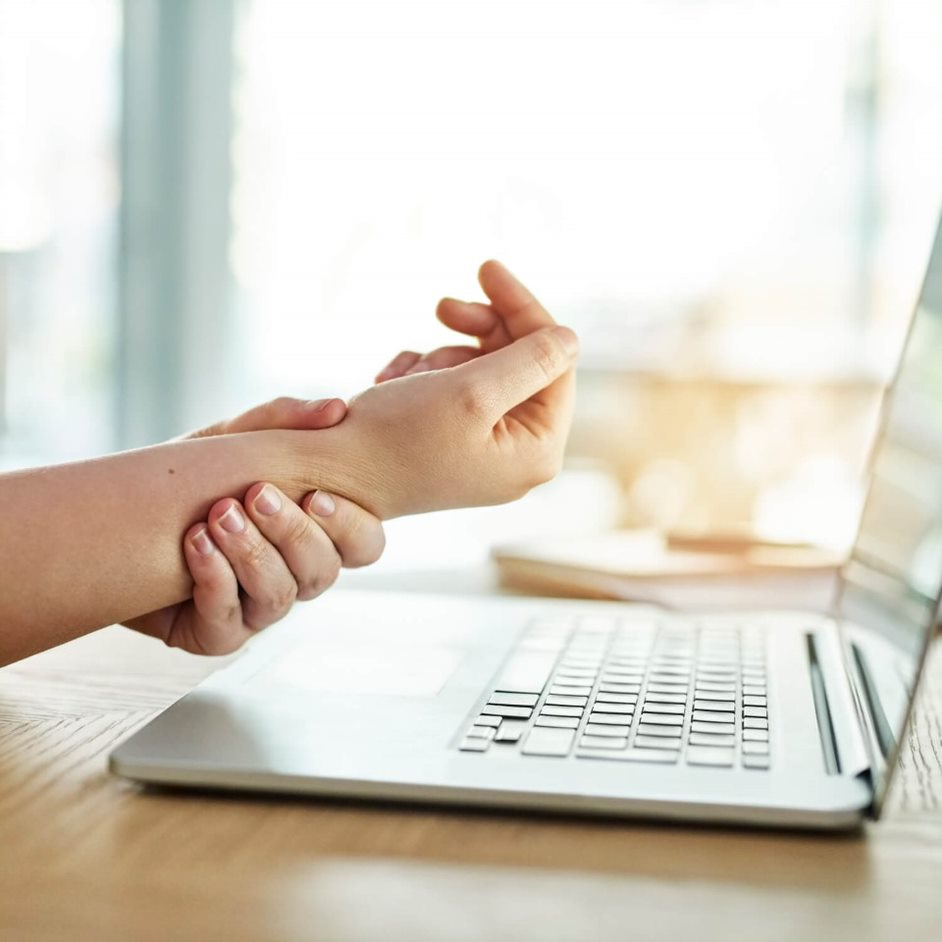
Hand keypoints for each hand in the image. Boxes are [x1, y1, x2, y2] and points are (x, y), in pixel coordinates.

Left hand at [123, 397, 384, 654]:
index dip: (352, 528)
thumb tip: (336, 408)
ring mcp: (259, 609)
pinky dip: (215, 580)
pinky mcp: (218, 634)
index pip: (365, 545)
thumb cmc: (197, 477)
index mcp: (316, 533)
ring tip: (216, 515)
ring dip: (251, 553)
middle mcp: (296, 575)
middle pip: (323, 571)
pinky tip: (195, 545)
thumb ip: (284, 420)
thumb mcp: (237, 439)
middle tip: (256, 493)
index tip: (316, 497)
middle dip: (292, 533)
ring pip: (280, 596)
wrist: (122, 517)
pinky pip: (230, 622)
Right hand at [305, 261, 578, 518]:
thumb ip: (531, 359)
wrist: (328, 475)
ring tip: (405, 372)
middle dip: (477, 332)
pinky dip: (423, 375)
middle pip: (521, 365)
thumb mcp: (472, 390)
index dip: (523, 312)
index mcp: (537, 450)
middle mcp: (518, 456)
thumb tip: (570, 339)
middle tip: (441, 306)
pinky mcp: (454, 444)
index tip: (486, 269)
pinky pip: (455, 389)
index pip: (555, 364)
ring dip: (441, 357)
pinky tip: (392, 381)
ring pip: (482, 371)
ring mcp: (486, 451)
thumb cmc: (395, 439)